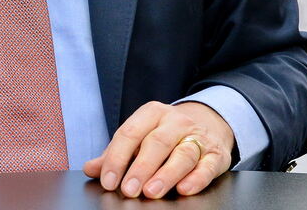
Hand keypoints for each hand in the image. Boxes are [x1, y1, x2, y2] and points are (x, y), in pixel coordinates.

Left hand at [83, 101, 234, 198]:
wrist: (207, 122)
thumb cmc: (165, 133)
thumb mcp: (141, 135)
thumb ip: (117, 152)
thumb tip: (91, 168)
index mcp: (151, 113)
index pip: (130, 132)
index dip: (117, 157)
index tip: (108, 180)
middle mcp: (175, 121)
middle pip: (156, 143)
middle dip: (140, 167)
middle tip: (128, 189)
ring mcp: (197, 136)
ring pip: (182, 153)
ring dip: (166, 174)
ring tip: (151, 191)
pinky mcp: (215, 154)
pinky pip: (206, 165)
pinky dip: (196, 178)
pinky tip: (184, 189)